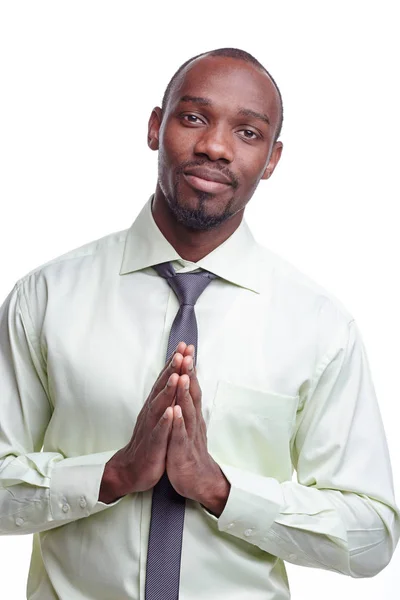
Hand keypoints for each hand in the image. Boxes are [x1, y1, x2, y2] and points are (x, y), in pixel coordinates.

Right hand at [99, 343, 186, 502]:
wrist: (133, 468)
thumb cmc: (150, 439)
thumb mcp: (160, 414)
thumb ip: (167, 395)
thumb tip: (176, 374)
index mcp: (156, 404)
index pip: (166, 379)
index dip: (175, 362)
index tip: (185, 345)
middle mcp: (152, 411)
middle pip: (163, 386)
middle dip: (173, 368)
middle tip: (182, 351)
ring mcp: (151, 427)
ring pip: (160, 405)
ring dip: (168, 390)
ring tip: (177, 376)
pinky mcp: (153, 445)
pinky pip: (159, 432)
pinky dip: (165, 422)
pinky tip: (171, 412)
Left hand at [166, 348, 230, 515]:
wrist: (199, 480)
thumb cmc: (190, 450)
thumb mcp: (188, 424)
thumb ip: (188, 404)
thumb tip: (186, 383)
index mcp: (191, 414)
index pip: (190, 386)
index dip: (188, 367)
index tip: (186, 347)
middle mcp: (193, 421)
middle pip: (191, 393)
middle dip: (188, 373)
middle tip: (187, 353)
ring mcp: (189, 435)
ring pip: (187, 411)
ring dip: (185, 393)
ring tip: (183, 375)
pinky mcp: (182, 451)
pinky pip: (180, 435)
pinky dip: (178, 423)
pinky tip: (176, 412)